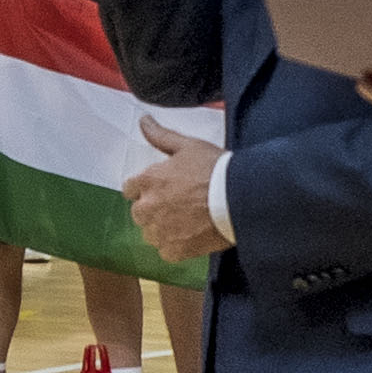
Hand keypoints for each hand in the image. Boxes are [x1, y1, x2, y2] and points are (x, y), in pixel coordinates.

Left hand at [123, 113, 226, 262]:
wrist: (241, 198)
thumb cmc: (215, 168)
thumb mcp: (188, 146)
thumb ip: (161, 135)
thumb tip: (142, 120)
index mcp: (148, 180)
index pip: (130, 189)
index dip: (144, 188)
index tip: (160, 188)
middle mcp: (148, 207)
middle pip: (139, 213)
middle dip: (153, 209)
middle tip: (178, 205)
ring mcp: (161, 231)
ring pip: (151, 234)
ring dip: (163, 229)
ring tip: (186, 221)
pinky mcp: (176, 250)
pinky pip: (166, 252)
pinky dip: (176, 246)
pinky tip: (191, 236)